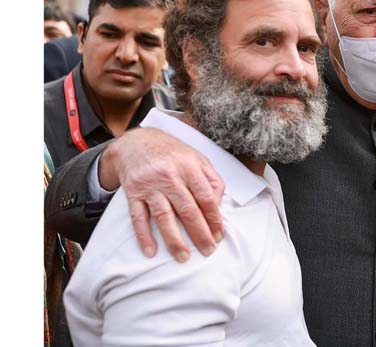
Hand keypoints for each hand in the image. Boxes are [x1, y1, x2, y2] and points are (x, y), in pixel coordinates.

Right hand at [100, 128, 224, 261]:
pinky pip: (138, 217)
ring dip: (174, 240)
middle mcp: (170, 175)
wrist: (136, 142)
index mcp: (190, 166)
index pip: (206, 197)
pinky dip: (144, 235)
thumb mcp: (197, 158)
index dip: (214, 218)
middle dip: (199, 233)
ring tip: (183, 257)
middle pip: (188, 210)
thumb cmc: (172, 153)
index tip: (219, 235)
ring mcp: (150, 185)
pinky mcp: (133, 192)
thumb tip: (218, 205)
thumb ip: (211, 179)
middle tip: (207, 250)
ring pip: (164, 216)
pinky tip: (151, 250)